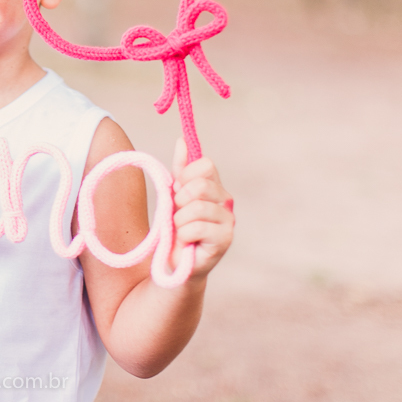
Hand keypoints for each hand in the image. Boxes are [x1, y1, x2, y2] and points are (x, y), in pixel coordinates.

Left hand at [170, 137, 233, 278]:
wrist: (173, 261)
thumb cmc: (175, 227)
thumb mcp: (173, 194)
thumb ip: (180, 169)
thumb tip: (182, 140)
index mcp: (214, 186)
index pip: (205, 165)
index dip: (186, 176)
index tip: (178, 191)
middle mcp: (226, 200)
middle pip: (201, 185)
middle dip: (180, 200)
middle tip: (179, 214)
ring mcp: (228, 220)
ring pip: (196, 207)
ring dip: (179, 221)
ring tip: (183, 230)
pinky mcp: (225, 239)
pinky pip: (195, 227)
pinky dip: (183, 235)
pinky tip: (188, 242)